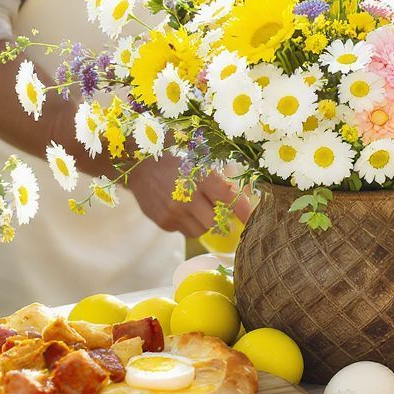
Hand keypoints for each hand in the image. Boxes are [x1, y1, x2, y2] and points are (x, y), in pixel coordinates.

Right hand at [126, 155, 252, 236]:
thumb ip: (221, 179)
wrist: (139, 166)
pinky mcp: (164, 222)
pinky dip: (189, 223)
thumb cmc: (176, 161)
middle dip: (222, 218)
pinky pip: (185, 231)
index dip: (244, 210)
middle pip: (216, 221)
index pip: (228, 196)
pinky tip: (181, 209)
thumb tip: (247, 194)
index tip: (253, 219)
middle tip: (221, 210)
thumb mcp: (199, 162)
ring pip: (202, 230)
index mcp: (199, 176)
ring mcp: (173, 211)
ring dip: (205, 222)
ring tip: (196, 207)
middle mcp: (187, 195)